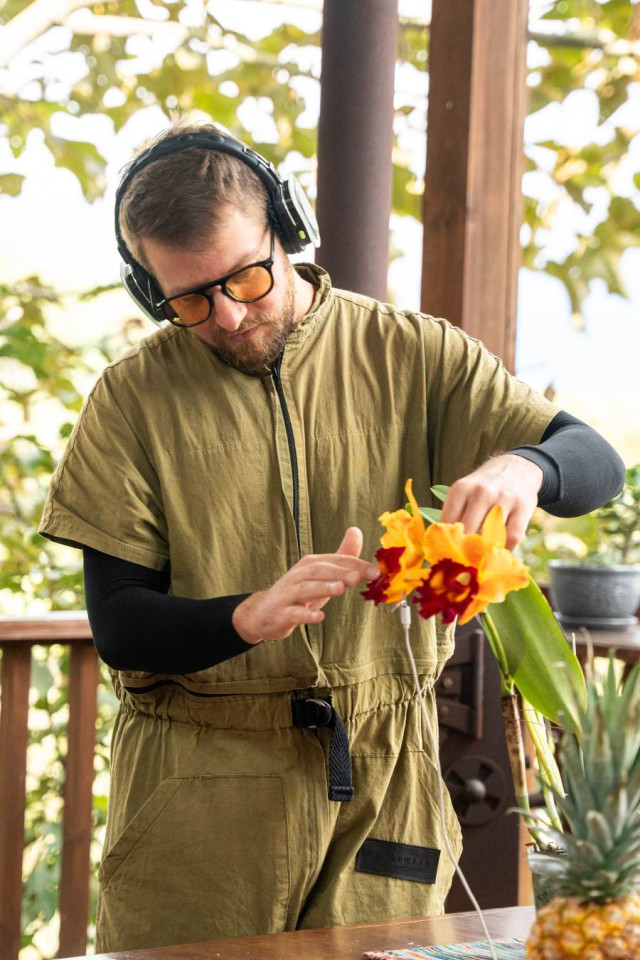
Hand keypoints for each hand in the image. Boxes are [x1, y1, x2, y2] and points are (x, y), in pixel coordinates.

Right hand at [232, 527, 378, 643]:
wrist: (264, 612)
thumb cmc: (299, 591)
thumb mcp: (321, 573)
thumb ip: (341, 555)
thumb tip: (356, 530)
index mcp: (311, 564)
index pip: (336, 561)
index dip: (356, 565)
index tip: (376, 572)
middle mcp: (299, 576)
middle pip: (320, 570)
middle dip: (340, 572)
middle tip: (358, 577)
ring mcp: (288, 595)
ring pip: (306, 589)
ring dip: (323, 587)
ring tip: (340, 589)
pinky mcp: (282, 613)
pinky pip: (294, 613)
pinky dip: (306, 614)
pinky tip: (319, 616)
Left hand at [439, 454, 543, 550]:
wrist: (515, 467)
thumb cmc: (483, 488)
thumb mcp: (463, 492)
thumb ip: (453, 515)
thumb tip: (444, 547)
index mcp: (461, 489)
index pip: (448, 523)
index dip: (447, 542)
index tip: (448, 554)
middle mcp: (481, 492)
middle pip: (469, 531)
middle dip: (466, 550)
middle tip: (466, 562)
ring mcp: (504, 498)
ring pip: (491, 535)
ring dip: (487, 550)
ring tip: (483, 557)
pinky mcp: (524, 506)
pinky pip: (513, 537)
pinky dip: (506, 548)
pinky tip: (500, 549)